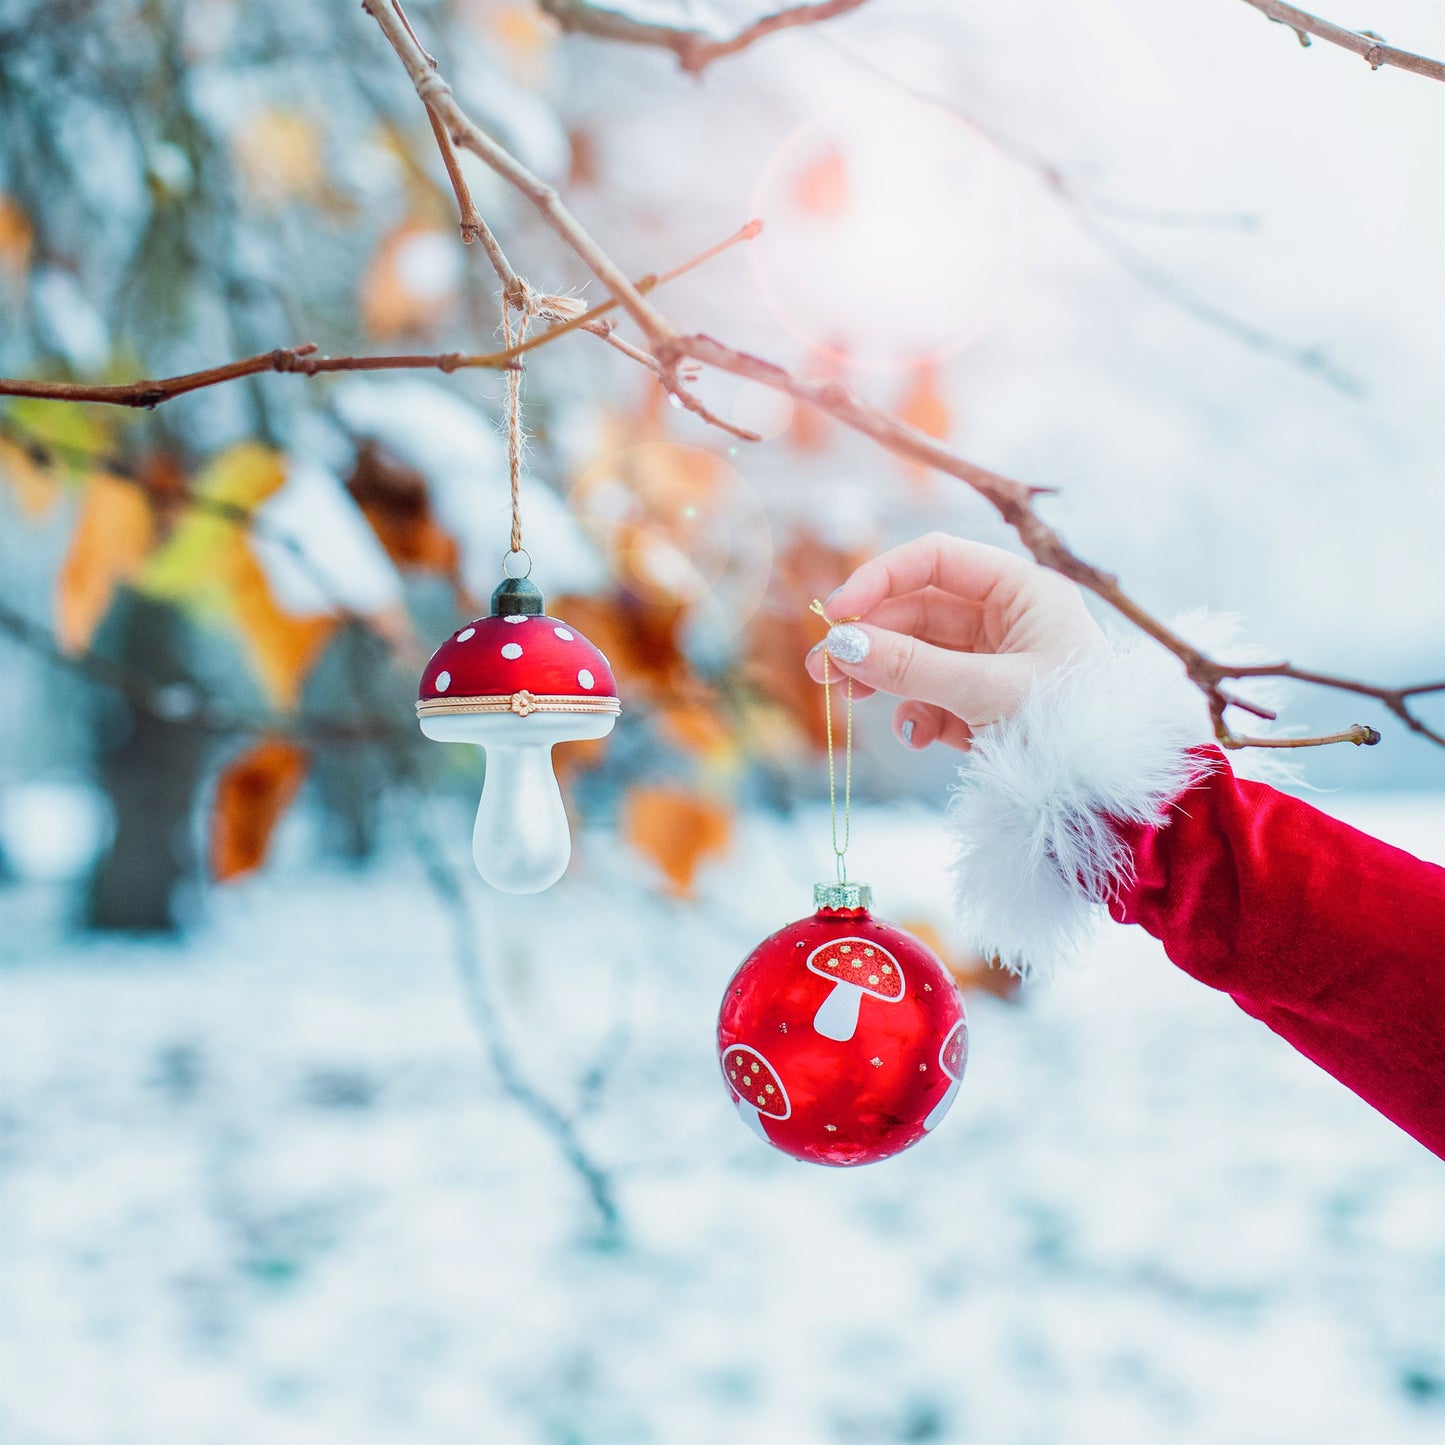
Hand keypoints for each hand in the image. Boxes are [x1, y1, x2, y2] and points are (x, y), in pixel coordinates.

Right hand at [804, 532, 1103, 750]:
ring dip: (885, 677)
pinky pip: (936, 696)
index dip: (880, 578)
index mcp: (1025, 592)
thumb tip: (840, 642)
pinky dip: (920, 715)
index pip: (937, 560)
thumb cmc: (1070, 734)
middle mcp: (1010, 619)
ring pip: (920, 655)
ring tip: (848, 699)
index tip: (837, 614)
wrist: (1111, 804)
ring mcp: (997, 662)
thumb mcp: (987, 693)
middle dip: (871, 638)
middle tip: (823, 668)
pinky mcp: (988, 705)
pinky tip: (922, 737)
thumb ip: (912, 666)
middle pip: (918, 610)